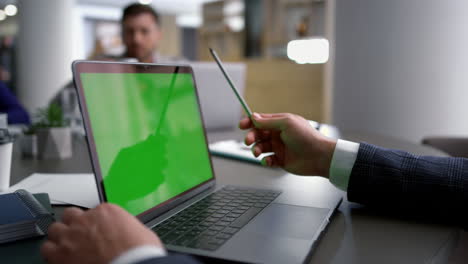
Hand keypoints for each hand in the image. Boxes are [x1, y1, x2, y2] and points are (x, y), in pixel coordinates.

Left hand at [41, 203, 162, 263]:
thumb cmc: (139, 252)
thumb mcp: (139, 231)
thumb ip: (124, 227)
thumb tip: (123, 233)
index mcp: (106, 211)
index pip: (93, 211)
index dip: (94, 223)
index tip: (96, 230)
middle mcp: (86, 219)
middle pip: (70, 215)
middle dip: (74, 224)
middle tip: (79, 235)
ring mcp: (71, 235)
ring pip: (55, 229)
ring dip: (60, 236)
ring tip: (67, 246)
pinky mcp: (60, 254)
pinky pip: (47, 248)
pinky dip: (52, 252)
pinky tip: (59, 258)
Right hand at [239, 113, 336, 176]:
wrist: (319, 156)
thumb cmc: (306, 137)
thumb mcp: (286, 123)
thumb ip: (268, 121)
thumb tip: (254, 117)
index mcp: (280, 123)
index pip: (261, 121)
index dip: (250, 122)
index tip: (242, 125)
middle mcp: (279, 134)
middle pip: (258, 134)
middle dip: (251, 137)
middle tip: (248, 141)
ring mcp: (279, 147)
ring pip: (260, 147)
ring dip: (256, 149)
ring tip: (257, 152)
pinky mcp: (280, 160)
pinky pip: (267, 160)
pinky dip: (265, 161)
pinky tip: (268, 161)